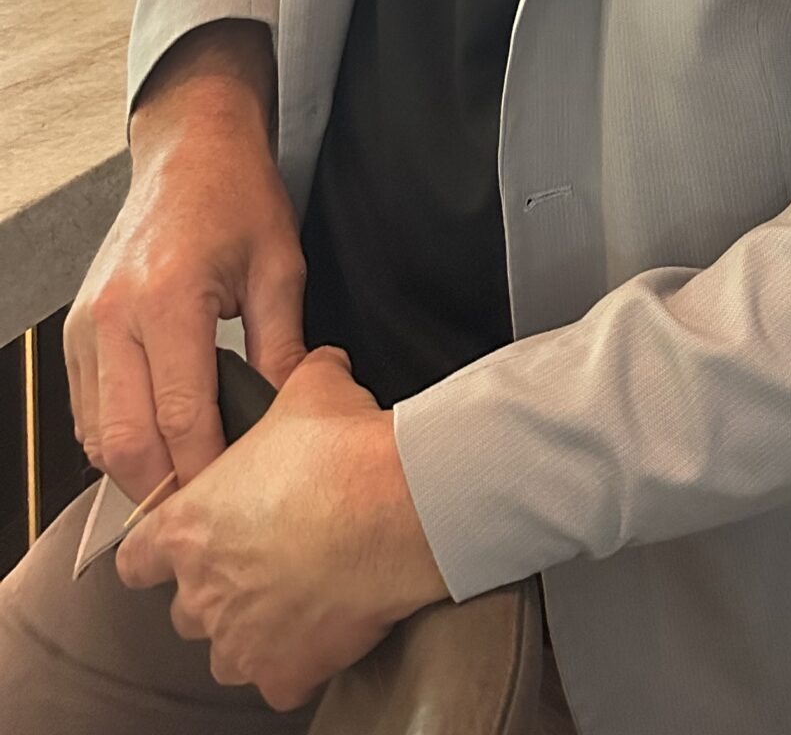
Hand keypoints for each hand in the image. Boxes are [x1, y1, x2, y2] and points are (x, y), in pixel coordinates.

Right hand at [66, 22, 304, 503]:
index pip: (183, 417)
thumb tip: (289, 417)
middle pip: (128, 442)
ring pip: (98, 435)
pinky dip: (115, 441)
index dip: (209, 471)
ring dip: (137, 473)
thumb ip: (283, 347)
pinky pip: (85, 411)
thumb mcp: (280, 266)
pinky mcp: (75, 331)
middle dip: (166, 490)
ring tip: (186, 492)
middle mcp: (115, 318)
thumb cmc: (239, 198)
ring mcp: (86, 326)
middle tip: (208, 520)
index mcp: (168, 300)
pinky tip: (156, 448)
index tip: (239, 505)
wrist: (188, 148)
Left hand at [118, 349, 447, 710]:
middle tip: (264, 560)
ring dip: (252, 631)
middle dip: (218, 589)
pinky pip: (279, 682)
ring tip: (295, 599)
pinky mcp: (283, 673)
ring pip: (226, 652)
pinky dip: (298, 663)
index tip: (181, 546)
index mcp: (189, 526)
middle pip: (186, 608)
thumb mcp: (313, 388)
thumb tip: (317, 366)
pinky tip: (325, 630)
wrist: (396, 508)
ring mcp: (239, 640)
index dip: (159, 550)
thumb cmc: (344, 454)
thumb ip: (295, 380)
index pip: (136, 557)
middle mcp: (201, 592)